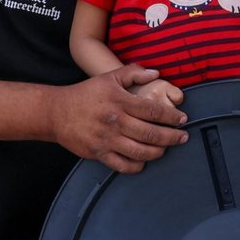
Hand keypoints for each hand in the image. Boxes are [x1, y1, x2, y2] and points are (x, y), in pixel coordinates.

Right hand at [48, 64, 187, 172]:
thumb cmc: (86, 93)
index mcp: (120, 101)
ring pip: (140, 152)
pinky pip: (122, 165)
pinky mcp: (98, 153)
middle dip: (172, 137)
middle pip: (151, 134)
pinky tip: (144, 161)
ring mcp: (107, 139)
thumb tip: (156, 73)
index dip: (171, 116)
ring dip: (158, 152)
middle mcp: (115, 121)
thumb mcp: (108, 77)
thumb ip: (133, 73)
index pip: (153, 111)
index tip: (182, 119)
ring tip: (165, 149)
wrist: (56, 112)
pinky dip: (137, 166)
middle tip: (183, 137)